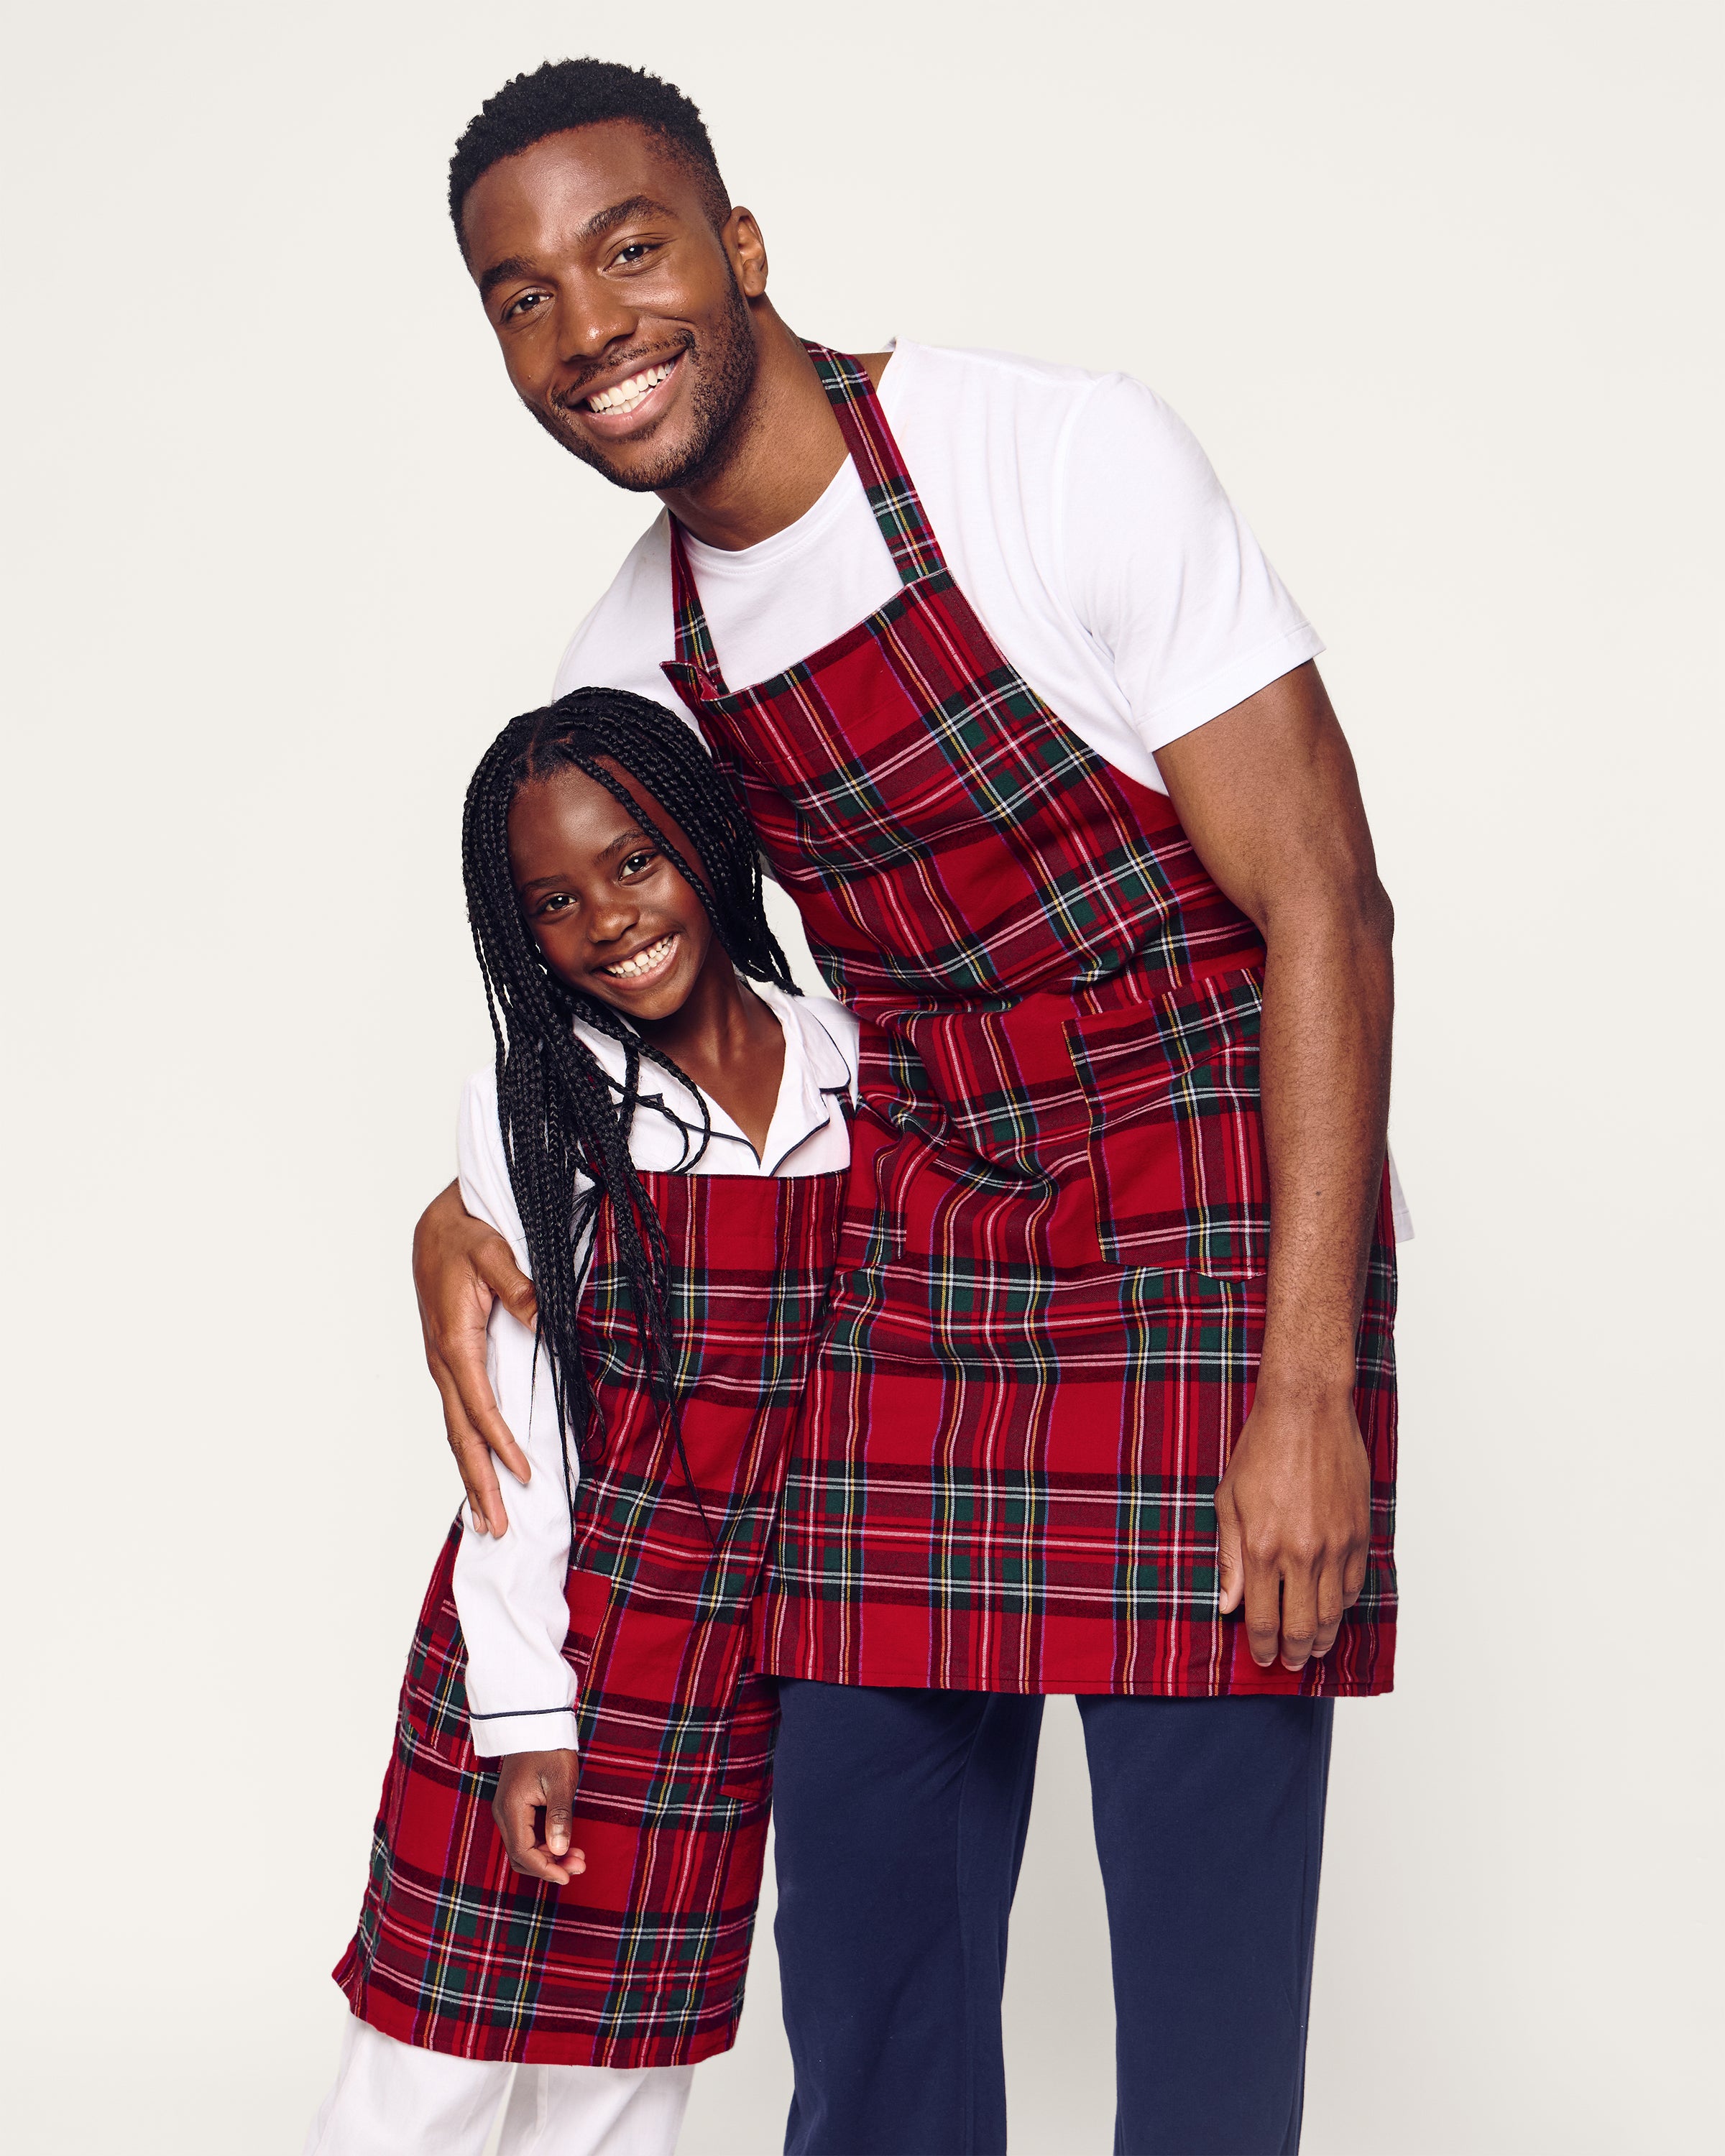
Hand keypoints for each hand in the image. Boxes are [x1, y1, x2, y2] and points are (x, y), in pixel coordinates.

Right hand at [413, 1179, 537, 1535]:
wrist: (436, 1226)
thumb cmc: (465, 1236)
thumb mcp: (493, 1251)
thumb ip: (518, 1286)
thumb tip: (543, 1322)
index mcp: (456, 1343)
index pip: (480, 1407)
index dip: (501, 1444)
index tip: (524, 1475)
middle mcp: (445, 1363)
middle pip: (462, 1435)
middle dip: (479, 1483)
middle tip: (496, 1528)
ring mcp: (444, 1367)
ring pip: (458, 1432)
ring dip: (472, 1475)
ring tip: (487, 1519)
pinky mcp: (451, 1364)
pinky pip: (460, 1416)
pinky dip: (471, 1449)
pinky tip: (481, 1472)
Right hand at [492, 1750, 584, 1885]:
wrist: (537, 1723)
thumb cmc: (550, 1748)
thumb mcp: (561, 1781)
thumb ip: (559, 1817)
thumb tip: (560, 1850)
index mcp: (511, 1808)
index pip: (523, 1853)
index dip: (545, 1869)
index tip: (568, 1876)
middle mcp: (503, 1813)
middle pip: (520, 1855)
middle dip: (549, 1866)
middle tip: (579, 1866)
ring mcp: (507, 1810)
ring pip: (523, 1847)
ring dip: (548, 1857)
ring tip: (577, 1857)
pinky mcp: (514, 1806)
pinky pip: (525, 1835)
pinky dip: (544, 1844)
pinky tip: (565, 1843)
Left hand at [1215, 1383, 1370, 1670]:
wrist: (1307, 1409)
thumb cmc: (1262, 1447)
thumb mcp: (1229, 1500)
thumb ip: (1229, 1557)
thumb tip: (1227, 1604)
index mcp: (1261, 1546)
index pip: (1262, 1617)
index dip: (1263, 1646)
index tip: (1262, 1656)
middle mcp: (1301, 1552)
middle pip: (1302, 1626)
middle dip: (1295, 1653)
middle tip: (1291, 1663)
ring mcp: (1334, 1544)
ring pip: (1334, 1612)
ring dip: (1323, 1637)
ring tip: (1314, 1647)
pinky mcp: (1358, 1532)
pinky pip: (1354, 1583)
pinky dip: (1343, 1604)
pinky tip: (1333, 1608)